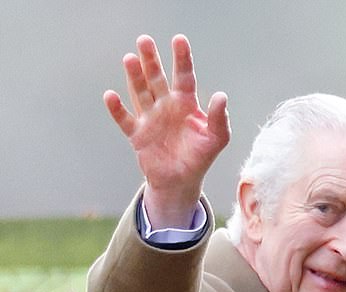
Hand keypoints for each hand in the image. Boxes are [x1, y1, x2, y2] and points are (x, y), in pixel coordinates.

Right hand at [103, 34, 230, 227]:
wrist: (181, 182)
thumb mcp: (216, 139)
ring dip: (135, 77)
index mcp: (185, 103)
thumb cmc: (200, 158)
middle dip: (151, 60)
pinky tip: (111, 96)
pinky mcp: (137, 134)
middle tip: (145, 40)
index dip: (182, 59)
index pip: (184, 76)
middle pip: (157, 78)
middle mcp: (166, 106)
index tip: (179, 40)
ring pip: (141, 93)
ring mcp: (150, 118)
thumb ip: (219, 118)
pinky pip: (125, 119)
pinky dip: (117, 109)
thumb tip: (221, 96)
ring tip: (130, 59)